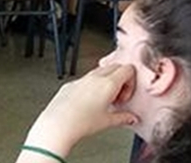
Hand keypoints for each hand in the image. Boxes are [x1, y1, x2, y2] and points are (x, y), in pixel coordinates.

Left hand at [24, 64, 139, 156]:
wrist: (58, 123)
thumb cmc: (81, 122)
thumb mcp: (108, 121)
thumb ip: (124, 118)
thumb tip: (131, 118)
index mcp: (107, 83)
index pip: (127, 69)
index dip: (131, 82)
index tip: (125, 95)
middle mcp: (94, 78)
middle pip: (114, 67)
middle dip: (120, 80)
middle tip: (118, 97)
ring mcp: (80, 80)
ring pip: (99, 71)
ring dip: (106, 82)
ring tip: (104, 101)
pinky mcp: (70, 84)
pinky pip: (85, 79)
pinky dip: (92, 86)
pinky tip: (89, 102)